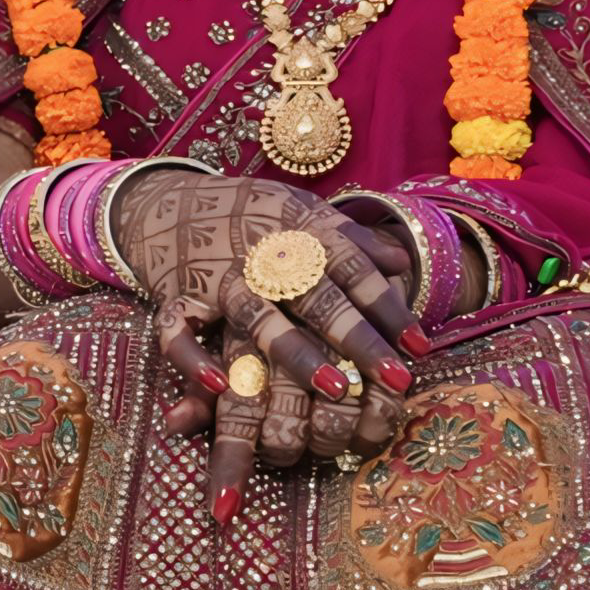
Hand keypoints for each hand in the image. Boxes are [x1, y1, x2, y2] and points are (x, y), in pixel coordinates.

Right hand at [109, 170, 430, 517]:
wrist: (168, 200)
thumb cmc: (249, 213)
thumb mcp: (303, 209)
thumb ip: (350, 238)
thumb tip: (401, 260)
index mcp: (300, 230)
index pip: (352, 269)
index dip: (388, 307)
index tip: (421, 346)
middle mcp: (263, 253)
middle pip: (317, 297)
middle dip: (358, 339)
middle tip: (397, 378)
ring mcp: (218, 276)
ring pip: (259, 316)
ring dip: (297, 353)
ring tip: (337, 389)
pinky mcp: (176, 296)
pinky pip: (177, 331)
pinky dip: (192, 357)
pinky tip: (218, 386)